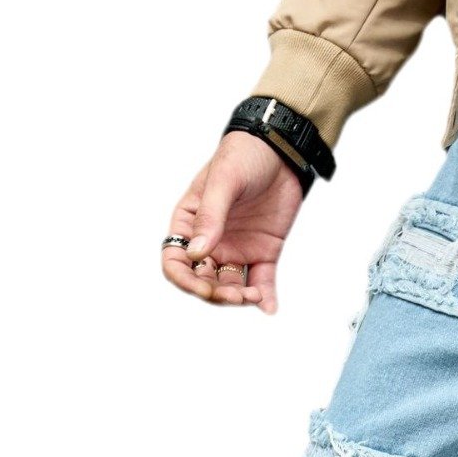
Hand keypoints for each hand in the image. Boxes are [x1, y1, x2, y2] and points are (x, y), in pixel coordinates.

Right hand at [161, 133, 303, 312]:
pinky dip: (265, 296)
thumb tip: (198, 253)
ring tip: (253, 296)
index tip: (202, 288)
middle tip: (236, 295)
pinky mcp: (263, 251)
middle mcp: (210, 240)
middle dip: (215, 293)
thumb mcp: (224, 181)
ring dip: (239, 297)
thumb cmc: (244, 155)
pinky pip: (262, 280)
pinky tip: (269, 307)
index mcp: (189, 222)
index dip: (184, 280)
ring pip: (231, 284)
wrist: (282, 149)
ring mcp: (236, 247)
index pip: (176, 261)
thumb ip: (211, 216)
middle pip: (203, 279)